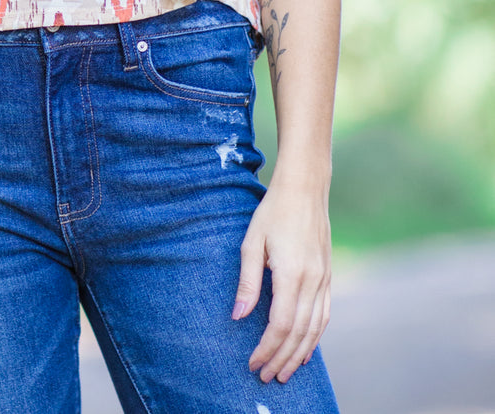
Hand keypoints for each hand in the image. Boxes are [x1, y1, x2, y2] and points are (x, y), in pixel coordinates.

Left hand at [232, 180, 331, 383]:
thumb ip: (247, 283)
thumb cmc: (273, 212)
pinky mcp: (327, 276)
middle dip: (282, 359)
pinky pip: (324, 315)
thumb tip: (238, 317)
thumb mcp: (252, 243)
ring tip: (284, 372)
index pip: (280, 325)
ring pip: (315, 329)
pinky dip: (314, 338)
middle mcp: (312, 281)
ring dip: (299, 354)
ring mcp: (324, 279)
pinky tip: (305, 349)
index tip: (252, 362)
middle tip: (266, 377)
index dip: (267, 348)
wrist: (305, 188)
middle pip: (299, 333)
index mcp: (291, 274)